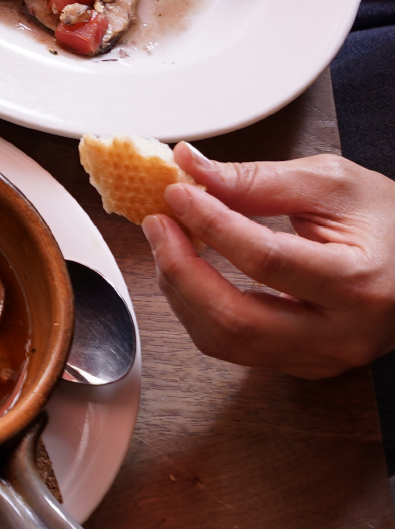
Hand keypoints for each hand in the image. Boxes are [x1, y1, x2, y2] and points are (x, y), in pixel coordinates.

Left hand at [143, 142, 394, 377]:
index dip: (211, 224)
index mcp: (360, 282)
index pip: (267, 260)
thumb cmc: (389, 220)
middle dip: (181, 269)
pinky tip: (189, 270)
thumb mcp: (332, 183)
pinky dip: (198, 308)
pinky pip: (234, 347)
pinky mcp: (305, 363)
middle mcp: (343, 333)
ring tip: (167, 241)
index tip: (176, 193)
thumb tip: (189, 165)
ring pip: (227, 341)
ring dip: (181, 290)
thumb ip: (257, 179)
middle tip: (158, 223)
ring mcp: (324, 357)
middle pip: (237, 319)